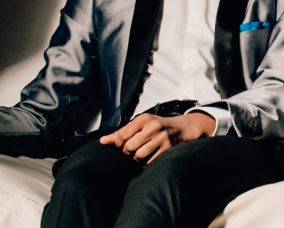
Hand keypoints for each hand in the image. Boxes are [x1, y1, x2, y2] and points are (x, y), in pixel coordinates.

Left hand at [98, 113, 215, 162]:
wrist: (181, 128)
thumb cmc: (156, 126)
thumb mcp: (140, 124)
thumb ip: (120, 133)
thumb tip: (102, 141)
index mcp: (143, 119)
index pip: (122, 135)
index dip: (118, 143)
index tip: (121, 145)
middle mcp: (153, 127)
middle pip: (129, 147)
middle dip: (127, 152)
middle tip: (130, 151)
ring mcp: (161, 139)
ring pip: (139, 156)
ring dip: (136, 159)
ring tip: (138, 155)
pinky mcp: (168, 149)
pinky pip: (149, 162)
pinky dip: (145, 164)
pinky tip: (146, 159)